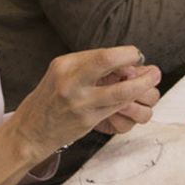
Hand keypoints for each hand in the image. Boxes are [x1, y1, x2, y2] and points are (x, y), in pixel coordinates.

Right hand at [10, 46, 162, 159]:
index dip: (125, 54)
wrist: (31, 130)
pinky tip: (137, 99)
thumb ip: (87, 65)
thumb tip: (121, 60)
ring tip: (153, 81)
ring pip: (121, 91)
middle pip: (108, 62)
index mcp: (64, 65)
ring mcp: (79, 102)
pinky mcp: (87, 121)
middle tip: (152, 69)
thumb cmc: (49, 98)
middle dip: (134, 61)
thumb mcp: (61, 73)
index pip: (102, 54)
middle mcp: (70, 81)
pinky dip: (130, 102)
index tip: (135, 56)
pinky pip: (117, 109)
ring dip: (142, 86)